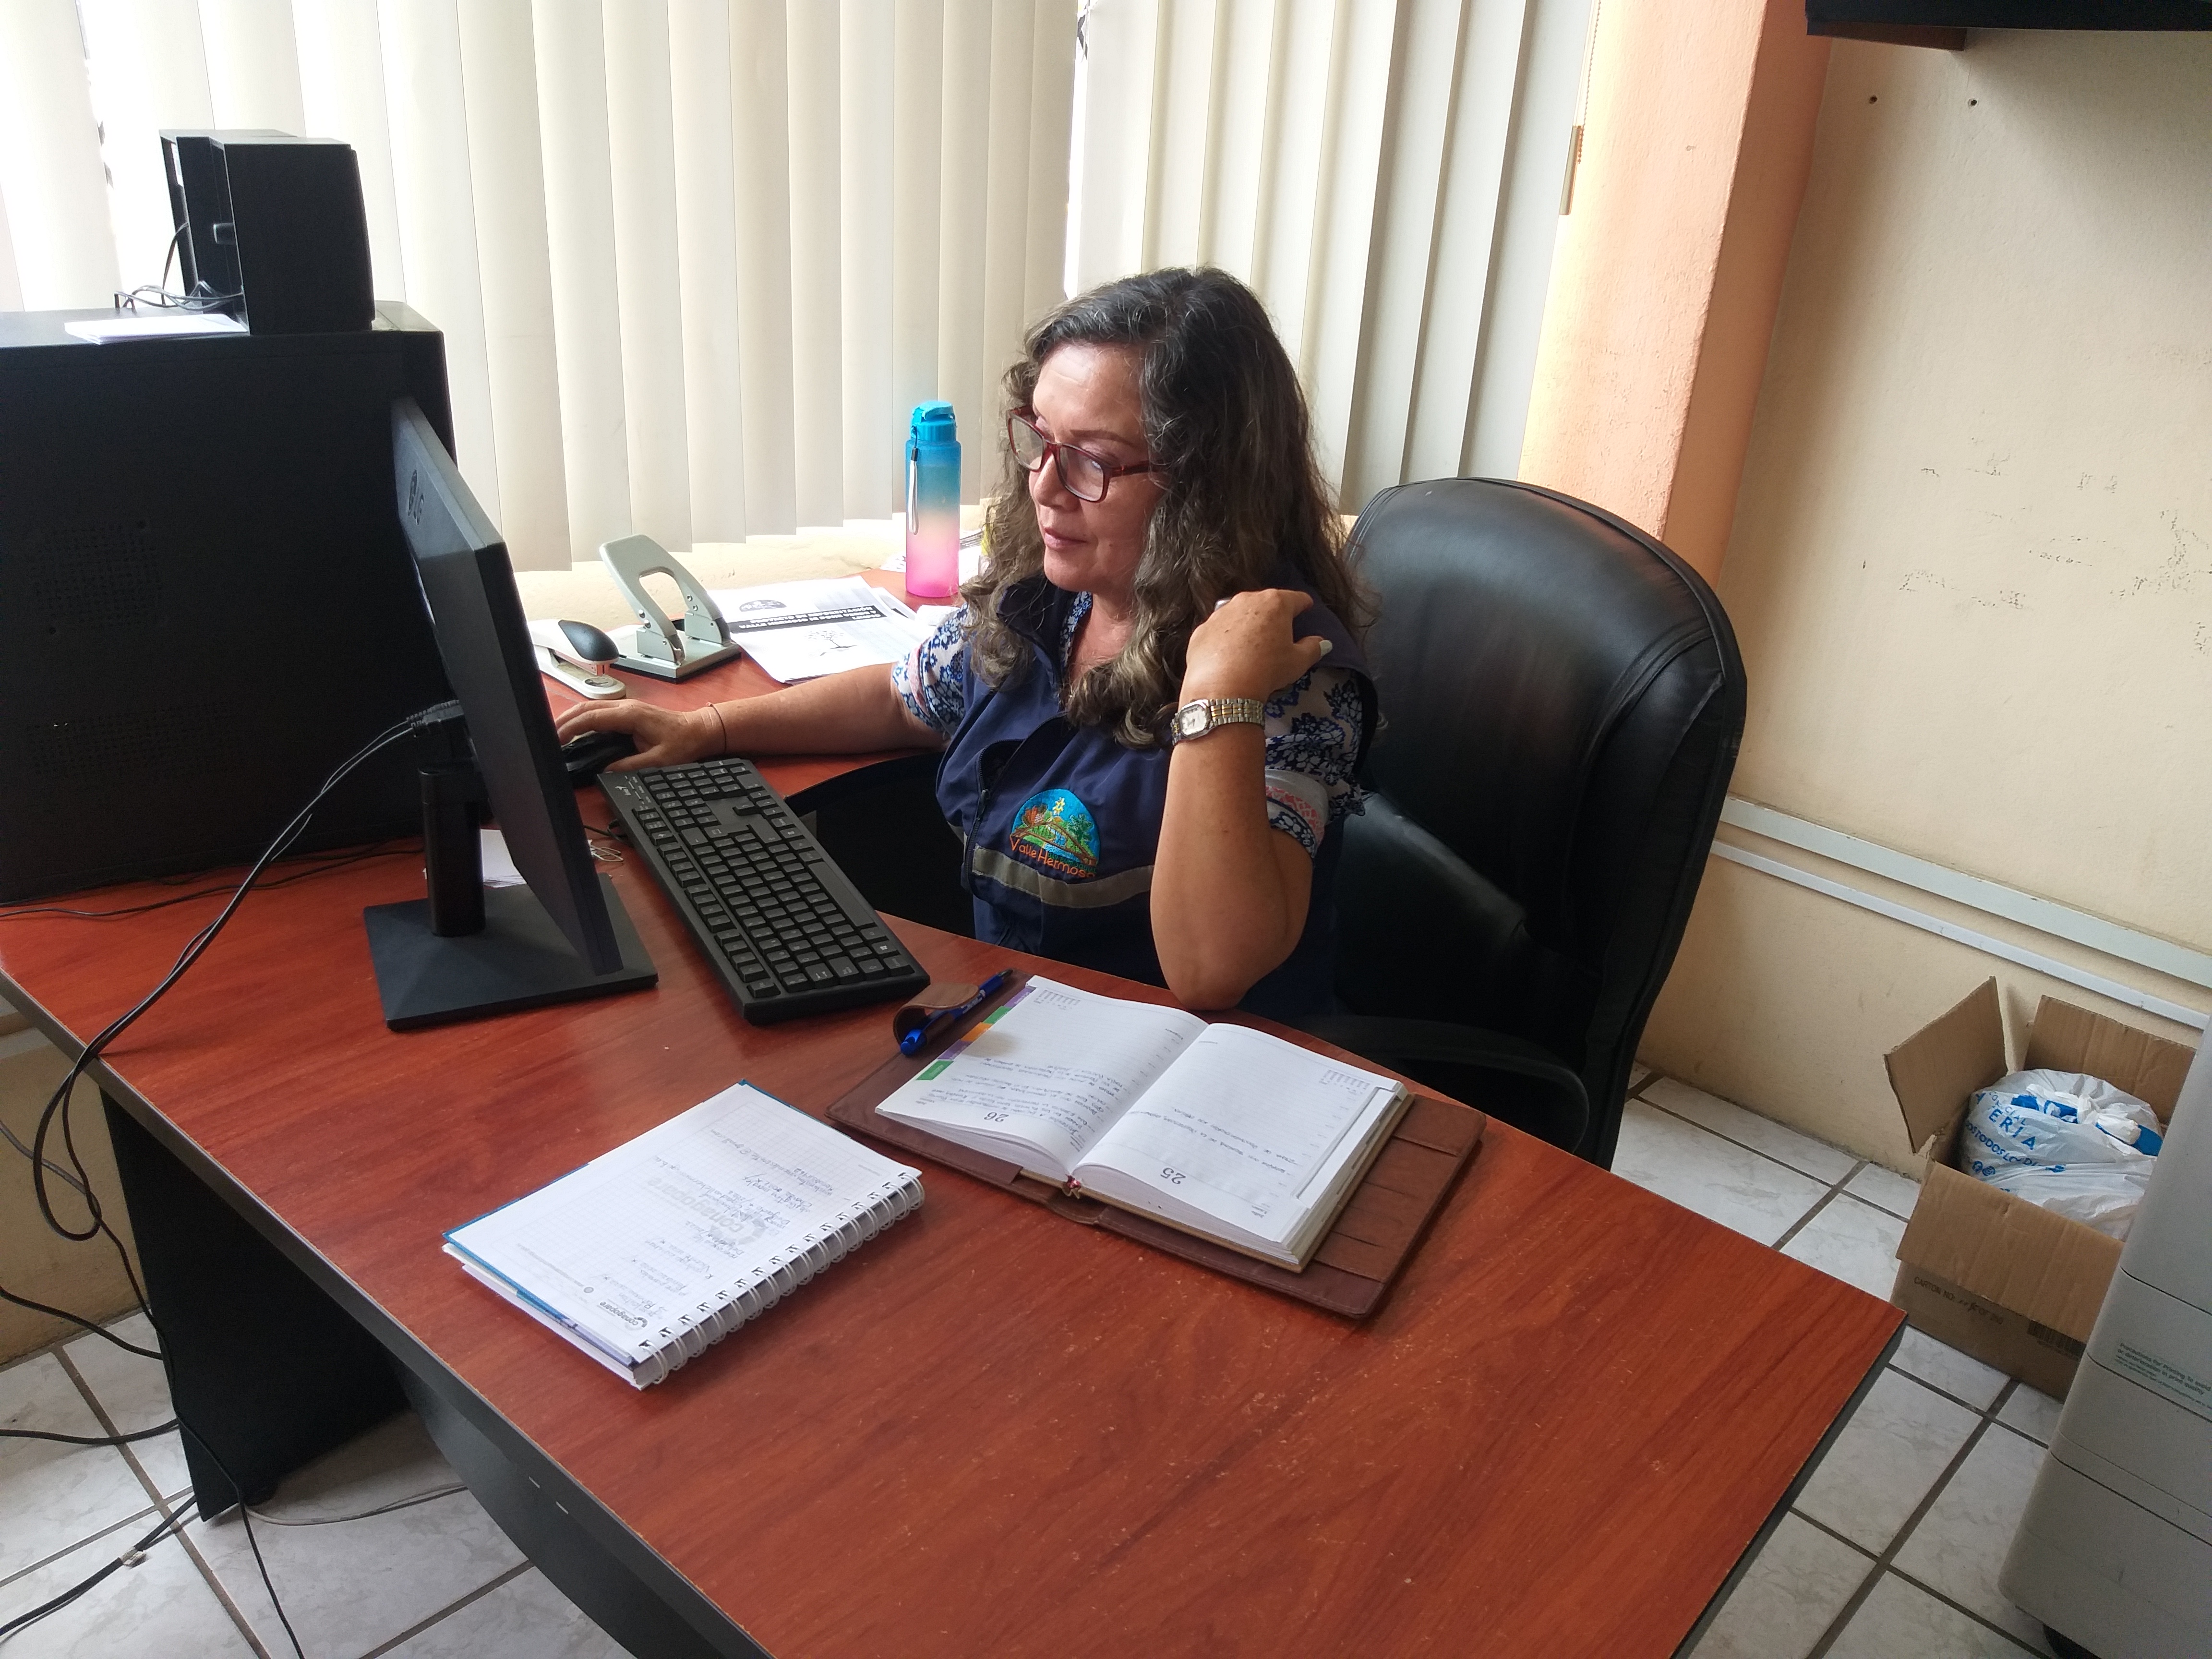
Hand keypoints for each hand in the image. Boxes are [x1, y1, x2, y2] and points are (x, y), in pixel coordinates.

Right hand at [552, 697, 721, 771]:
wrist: (700, 730)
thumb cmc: (684, 743)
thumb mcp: (659, 760)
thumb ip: (630, 766)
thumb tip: (606, 770)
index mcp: (630, 715)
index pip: (591, 718)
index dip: (570, 728)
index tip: (555, 739)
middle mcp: (625, 707)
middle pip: (585, 708)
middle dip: (564, 721)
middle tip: (547, 736)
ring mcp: (626, 707)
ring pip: (591, 708)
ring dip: (572, 719)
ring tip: (555, 734)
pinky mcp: (627, 713)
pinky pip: (599, 713)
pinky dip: (584, 720)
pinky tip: (576, 731)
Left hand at [1179, 589, 1332, 703]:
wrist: (1222, 688)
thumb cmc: (1267, 670)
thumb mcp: (1297, 662)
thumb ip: (1313, 648)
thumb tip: (1322, 643)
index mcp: (1275, 603)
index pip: (1296, 598)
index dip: (1304, 604)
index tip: (1306, 608)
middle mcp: (1246, 600)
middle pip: (1266, 602)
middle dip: (1273, 613)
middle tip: (1279, 630)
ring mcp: (1220, 613)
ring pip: (1240, 614)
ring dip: (1248, 624)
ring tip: (1252, 644)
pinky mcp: (1202, 630)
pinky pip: (1219, 630)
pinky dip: (1225, 639)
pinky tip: (1228, 655)